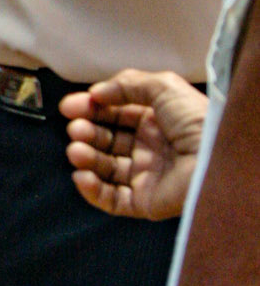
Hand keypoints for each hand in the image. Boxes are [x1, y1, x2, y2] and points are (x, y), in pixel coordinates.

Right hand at [61, 71, 205, 221]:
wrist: (215, 159)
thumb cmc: (198, 121)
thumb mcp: (163, 87)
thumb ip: (127, 84)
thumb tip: (97, 92)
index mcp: (156, 120)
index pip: (114, 114)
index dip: (91, 109)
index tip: (70, 106)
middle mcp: (150, 147)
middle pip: (106, 140)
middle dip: (86, 132)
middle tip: (75, 128)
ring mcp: (146, 175)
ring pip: (105, 169)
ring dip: (85, 158)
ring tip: (76, 150)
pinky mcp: (145, 201)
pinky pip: (112, 199)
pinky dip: (92, 190)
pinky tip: (82, 176)